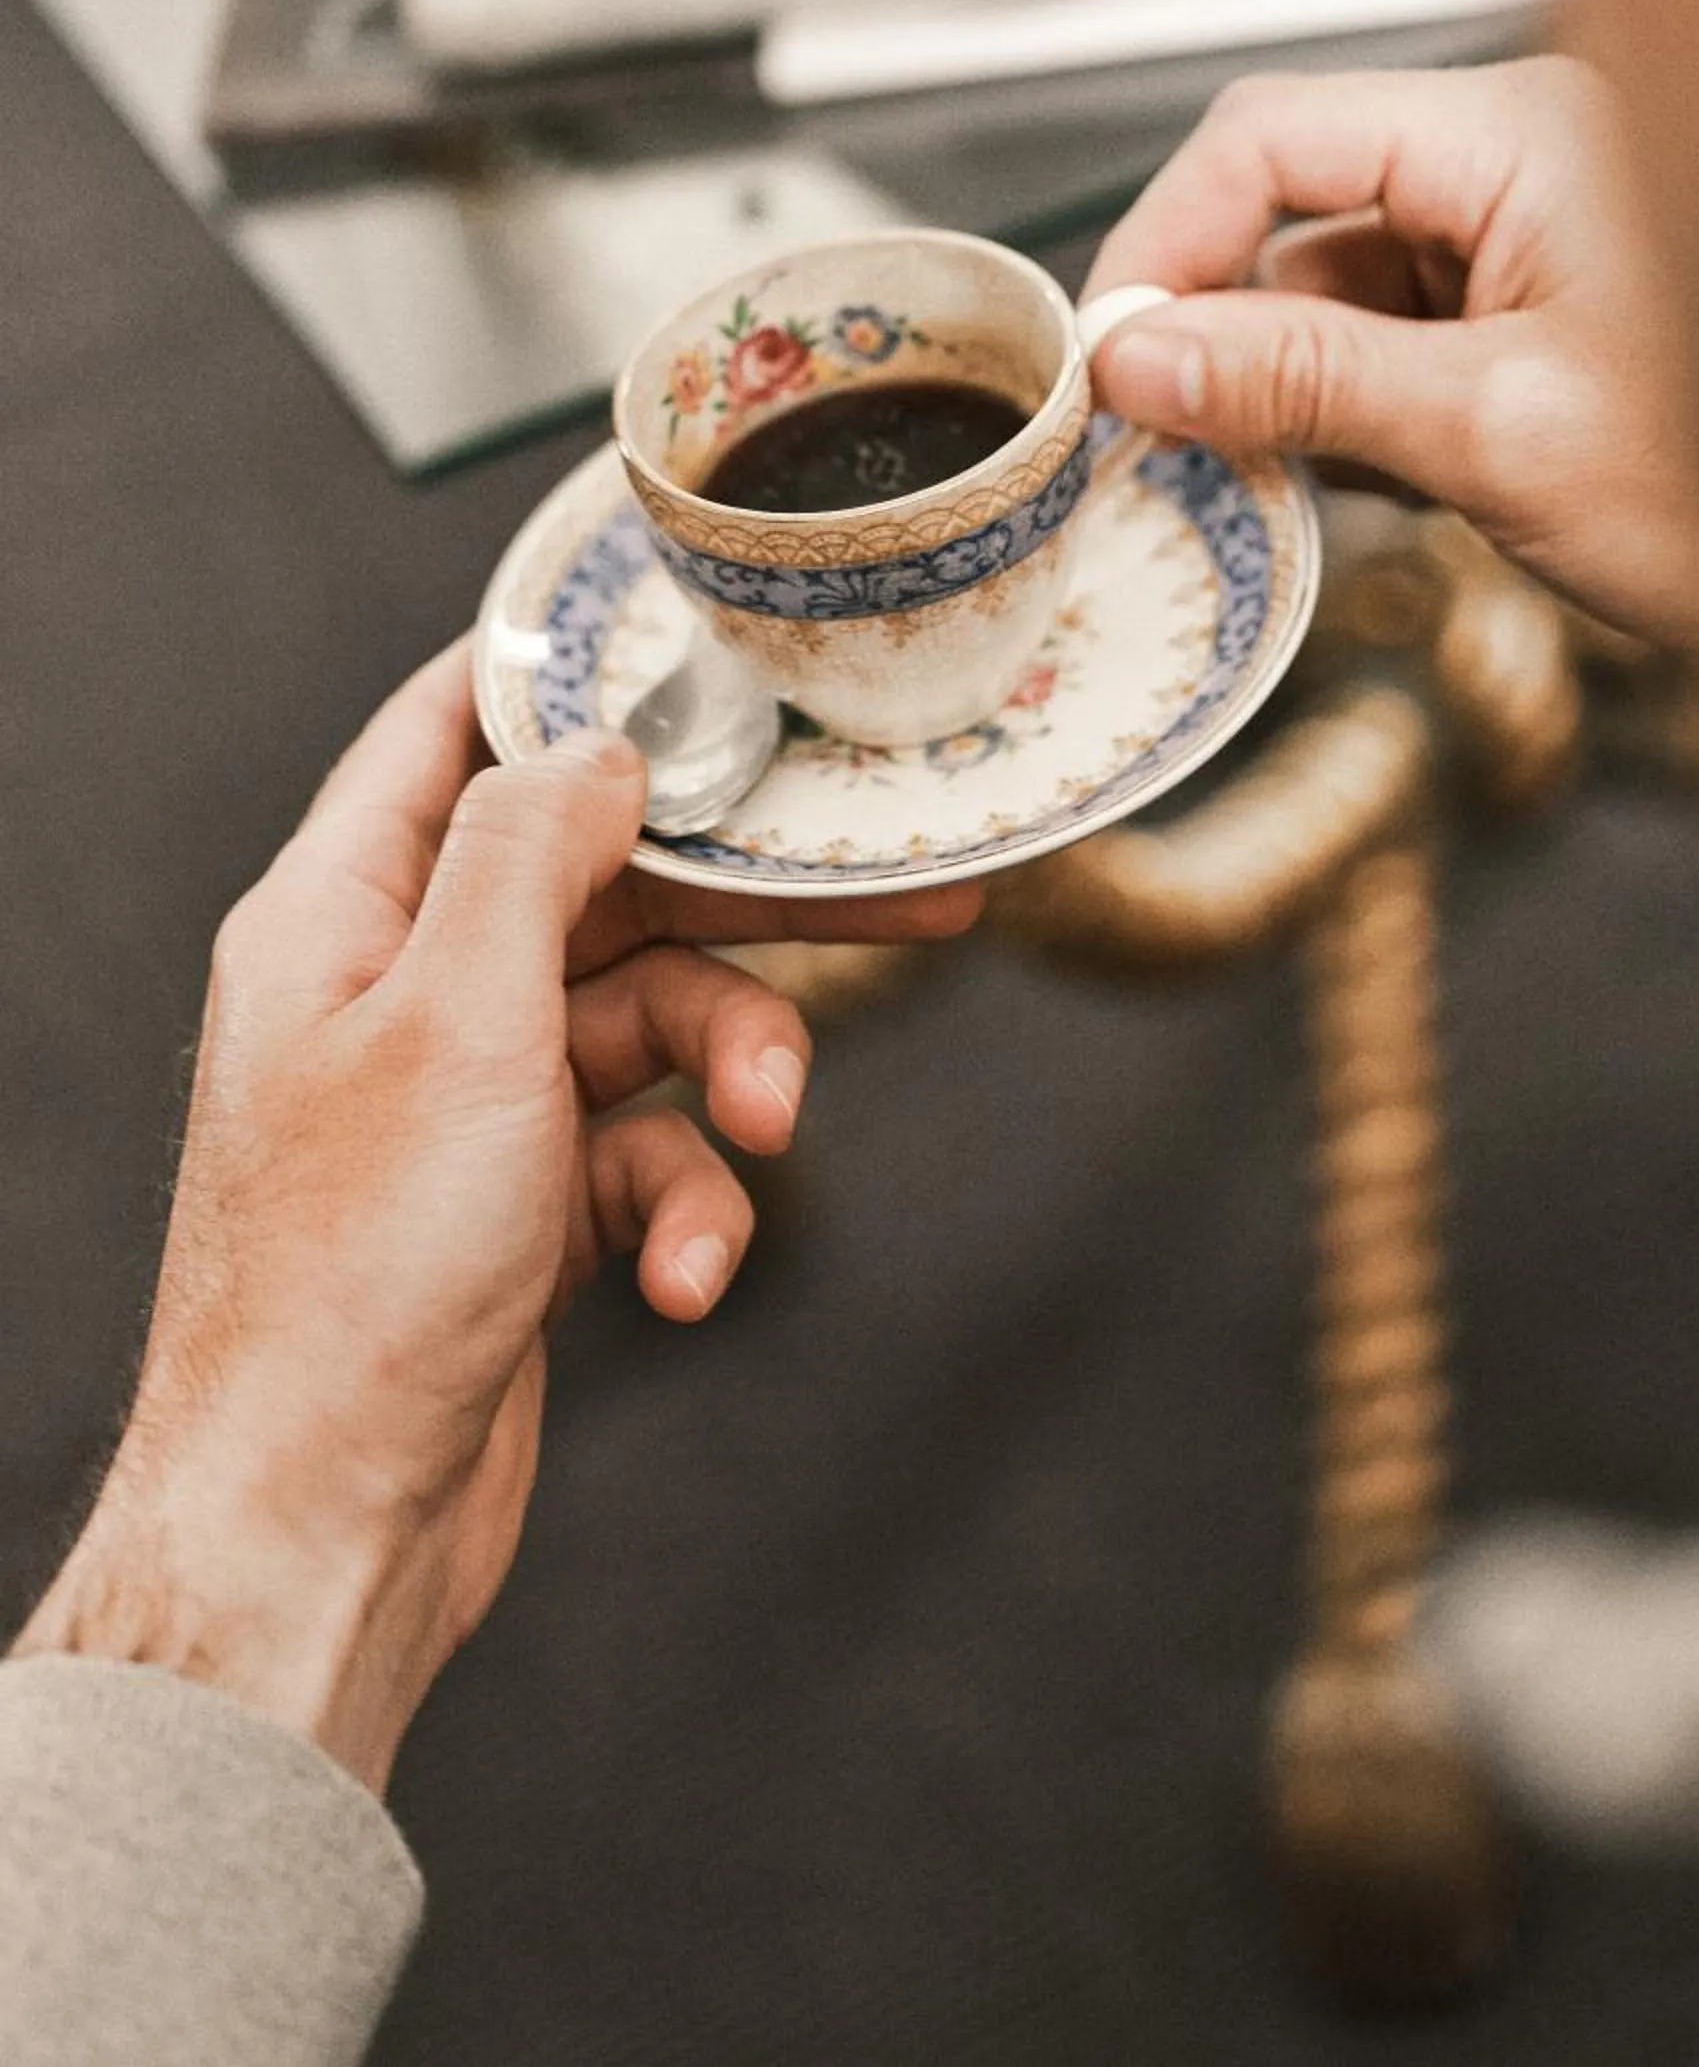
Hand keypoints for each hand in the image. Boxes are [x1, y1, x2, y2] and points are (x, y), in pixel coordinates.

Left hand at [12, 644, 976, 1791]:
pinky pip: (646, 1158)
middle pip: (606, 882)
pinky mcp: (520, 1209)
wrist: (323, 1529)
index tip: (696, 639)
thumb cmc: (349, 1280)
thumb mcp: (456, 1018)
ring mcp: (466, 1104)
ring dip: (734, 1072)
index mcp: (343, 914)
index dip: (566, 669)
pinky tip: (681, 1278)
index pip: (451, 729)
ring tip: (770, 1129)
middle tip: (904, 882)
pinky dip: (688, 1209)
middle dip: (750, 897)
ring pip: (652, 1024)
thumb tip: (599, 744)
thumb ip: (527, 851)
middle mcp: (401, 990)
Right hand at [1086, 58, 1698, 651]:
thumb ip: (1303, 382)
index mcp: (1520, 137)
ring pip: (1339, 285)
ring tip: (1265, 482)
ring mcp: (1530, 247)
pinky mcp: (1536, 323)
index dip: (1170, 237)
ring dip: (1287, 382)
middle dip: (1223, 323)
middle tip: (1157, 435)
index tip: (1110, 353)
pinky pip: (1395, 340)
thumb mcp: (1493, 435)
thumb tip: (1140, 357)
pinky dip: (1351, 411)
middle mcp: (1522, 167)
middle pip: (1299, 208)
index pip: (1276, 135)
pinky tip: (1359, 488)